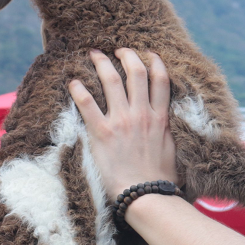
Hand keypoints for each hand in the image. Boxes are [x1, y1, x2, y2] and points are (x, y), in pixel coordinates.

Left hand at [69, 49, 178, 198]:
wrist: (145, 194)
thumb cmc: (159, 177)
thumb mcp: (171, 148)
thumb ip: (166, 129)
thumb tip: (162, 118)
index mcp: (160, 118)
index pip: (160, 80)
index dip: (154, 62)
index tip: (149, 54)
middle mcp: (141, 114)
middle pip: (136, 73)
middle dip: (127, 56)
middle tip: (119, 50)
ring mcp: (121, 121)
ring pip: (112, 80)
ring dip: (102, 63)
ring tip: (95, 55)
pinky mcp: (102, 132)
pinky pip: (88, 104)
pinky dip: (79, 90)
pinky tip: (73, 82)